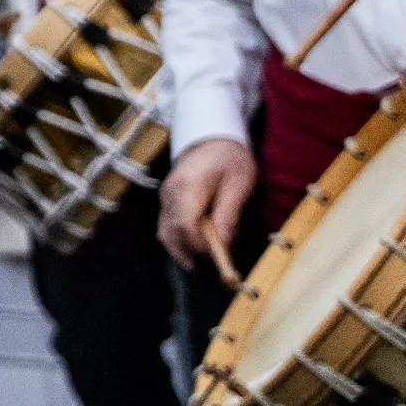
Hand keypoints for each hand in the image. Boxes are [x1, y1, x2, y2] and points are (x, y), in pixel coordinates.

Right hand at [160, 138, 257, 281]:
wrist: (212, 138)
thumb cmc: (231, 160)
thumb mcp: (240, 183)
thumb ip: (229, 213)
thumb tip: (223, 243)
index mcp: (189, 186)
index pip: (185, 224)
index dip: (199, 245)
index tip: (219, 256)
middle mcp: (170, 193)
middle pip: (171, 231)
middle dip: (190, 253)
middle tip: (212, 266)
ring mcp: (165, 196)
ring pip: (165, 232)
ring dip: (181, 251)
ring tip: (200, 264)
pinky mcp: (166, 200)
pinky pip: (166, 226)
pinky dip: (177, 241)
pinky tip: (192, 250)